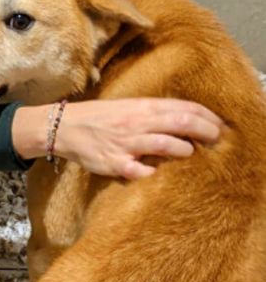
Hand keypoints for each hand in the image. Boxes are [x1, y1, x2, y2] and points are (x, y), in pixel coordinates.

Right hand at [13, 99, 224, 179]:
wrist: (62, 127)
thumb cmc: (98, 118)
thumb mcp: (126, 107)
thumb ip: (152, 113)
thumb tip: (184, 119)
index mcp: (140, 107)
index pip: (182, 107)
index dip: (206, 116)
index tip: (219, 124)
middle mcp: (135, 123)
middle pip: (181, 123)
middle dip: (205, 132)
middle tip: (217, 139)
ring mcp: (126, 143)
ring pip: (166, 145)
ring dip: (184, 151)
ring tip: (189, 153)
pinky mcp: (115, 163)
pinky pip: (140, 172)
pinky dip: (153, 174)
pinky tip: (156, 174)